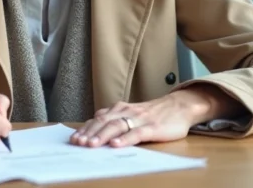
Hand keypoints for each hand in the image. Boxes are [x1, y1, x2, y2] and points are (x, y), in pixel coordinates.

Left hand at [69, 85, 238, 148]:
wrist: (179, 106)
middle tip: (77, 143)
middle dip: (89, 133)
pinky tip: (116, 145)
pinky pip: (136, 133)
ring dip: (102, 136)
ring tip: (91, 145)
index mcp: (120, 109)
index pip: (98, 118)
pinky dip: (125, 139)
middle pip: (104, 122)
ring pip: (117, 126)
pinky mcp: (152, 127)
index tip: (73, 138)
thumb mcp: (130, 113)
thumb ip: (114, 118)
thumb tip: (93, 125)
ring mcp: (139, 119)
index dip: (85, 129)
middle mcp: (127, 111)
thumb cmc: (153, 113)